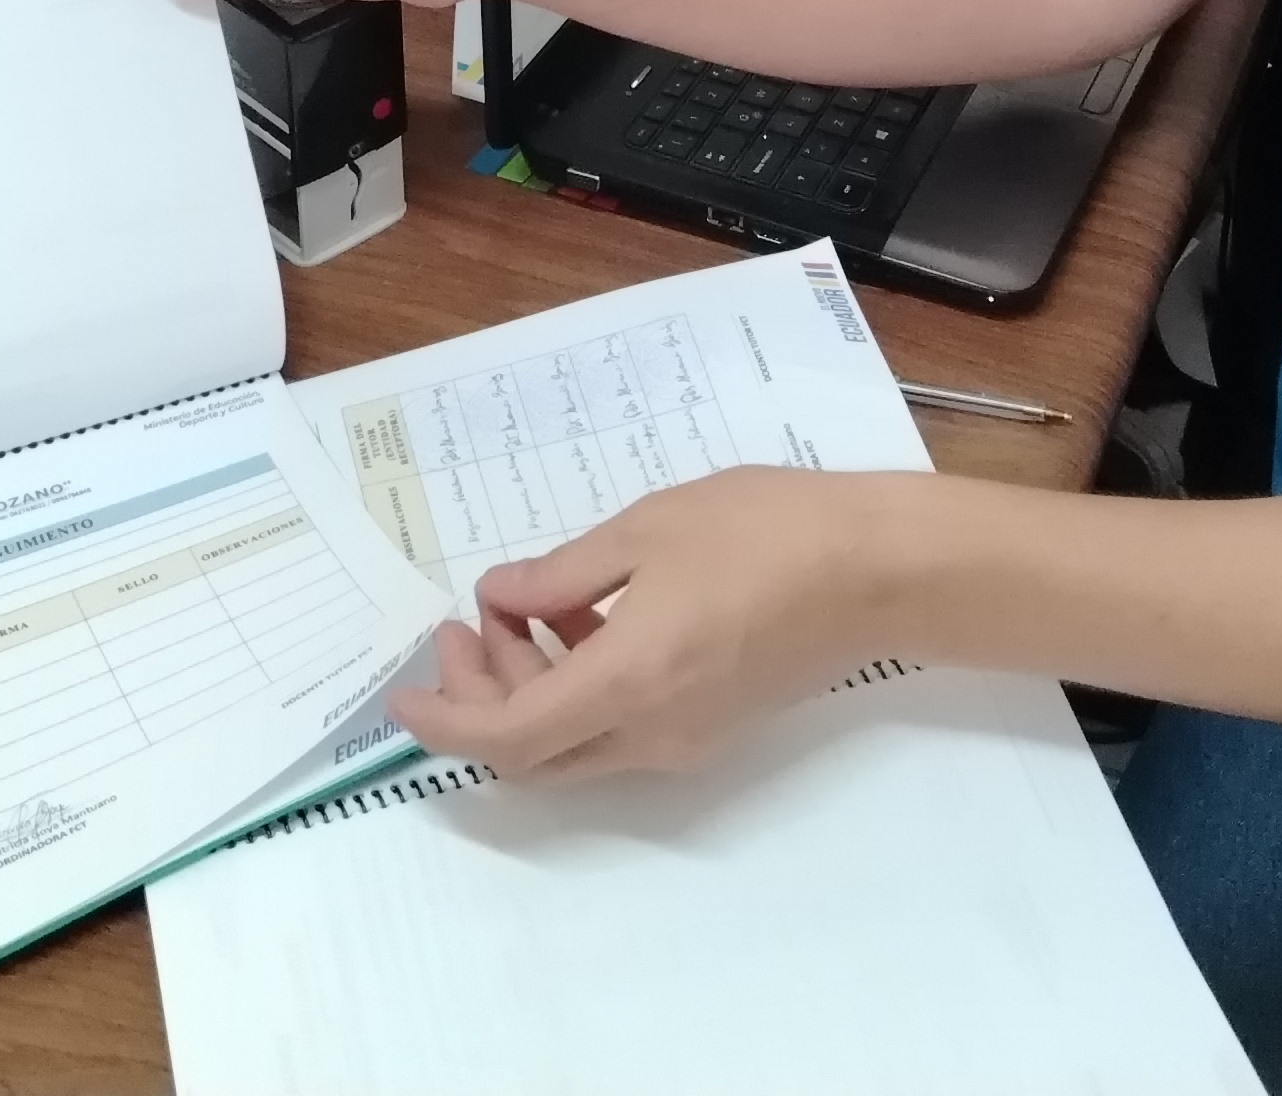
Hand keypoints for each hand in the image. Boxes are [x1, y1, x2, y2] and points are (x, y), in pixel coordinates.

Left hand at [385, 467, 898, 777]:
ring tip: (523, 604)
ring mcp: (683, 739)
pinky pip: (616, 728)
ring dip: (529, 687)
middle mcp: (649, 734)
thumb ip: (562, 575)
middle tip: (466, 621)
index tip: (406, 688)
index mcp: (626, 685)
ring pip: (572, 743)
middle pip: (532, 751)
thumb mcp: (647, 530)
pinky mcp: (710, 725)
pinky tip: (583, 615)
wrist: (876, 569)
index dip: (443, 720)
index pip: (506, 737)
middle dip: (481, 693)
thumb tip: (498, 598)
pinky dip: (578, 685)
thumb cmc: (763, 532)